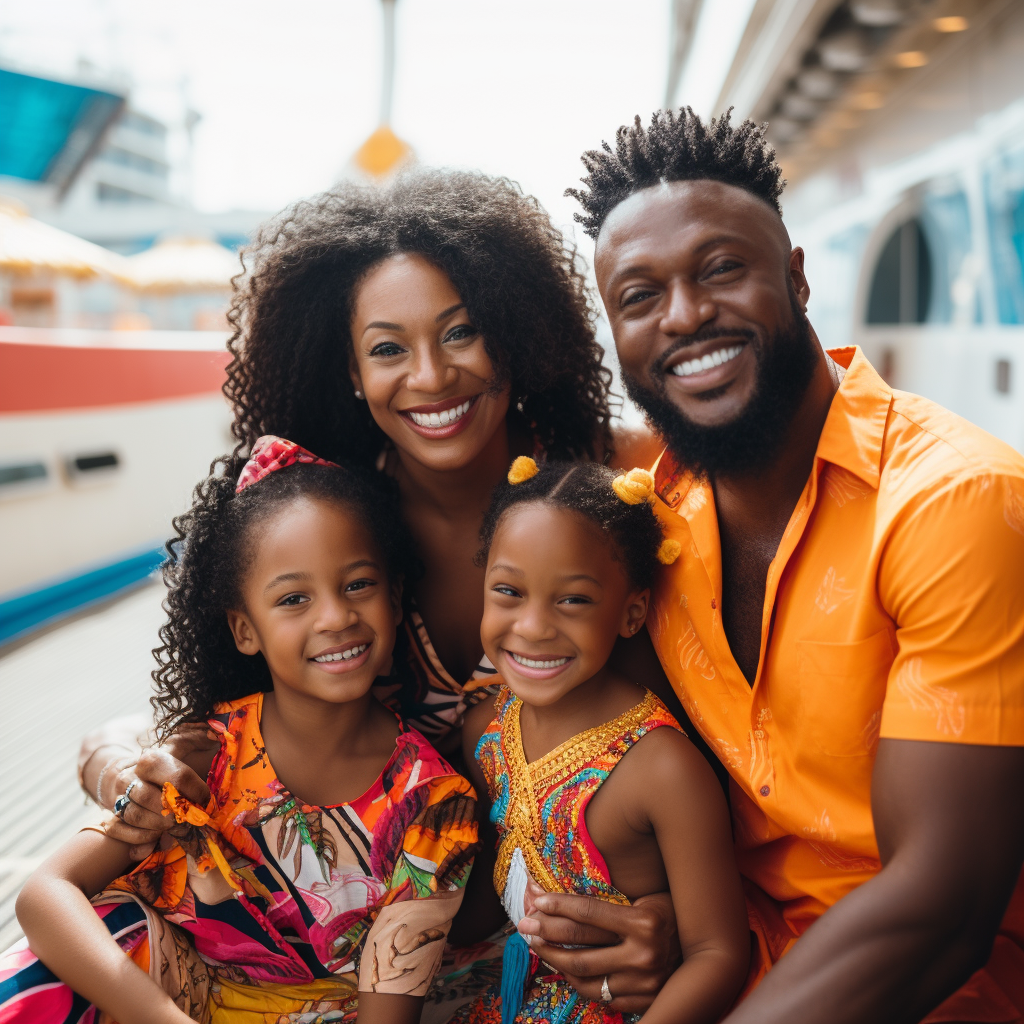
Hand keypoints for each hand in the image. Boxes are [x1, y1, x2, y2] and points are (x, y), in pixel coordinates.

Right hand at [102, 725, 215, 859]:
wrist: (130, 776)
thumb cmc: (166, 765)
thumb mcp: (183, 746)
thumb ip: (199, 738)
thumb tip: (213, 732)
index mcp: (151, 758)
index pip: (176, 776)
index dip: (196, 791)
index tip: (206, 800)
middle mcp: (130, 777)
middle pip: (151, 798)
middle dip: (175, 811)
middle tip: (189, 817)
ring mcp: (117, 798)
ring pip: (135, 816)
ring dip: (158, 826)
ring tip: (174, 826)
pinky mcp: (109, 817)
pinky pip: (119, 832)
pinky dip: (140, 839)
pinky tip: (155, 839)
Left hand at [517, 884, 680, 1013]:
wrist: (705, 950)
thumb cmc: (668, 914)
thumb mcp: (645, 899)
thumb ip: (611, 904)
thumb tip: (560, 896)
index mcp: (645, 922)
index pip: (589, 913)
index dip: (558, 904)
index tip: (535, 899)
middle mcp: (644, 954)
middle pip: (581, 947)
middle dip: (546, 934)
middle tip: (524, 925)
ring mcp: (643, 982)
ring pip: (586, 975)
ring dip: (555, 961)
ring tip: (538, 947)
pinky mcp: (642, 1000)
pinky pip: (600, 995)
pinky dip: (577, 982)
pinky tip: (564, 969)